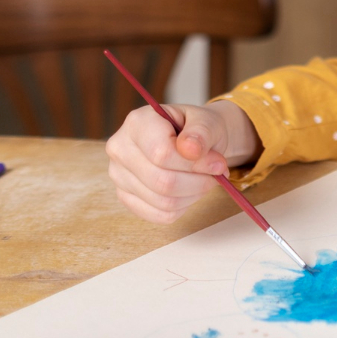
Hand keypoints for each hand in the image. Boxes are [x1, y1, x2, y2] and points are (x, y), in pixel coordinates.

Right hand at [105, 101, 259, 223]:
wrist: (192, 141)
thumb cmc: (197, 130)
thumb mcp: (207, 122)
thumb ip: (201, 132)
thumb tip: (190, 149)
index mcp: (137, 122)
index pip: (161, 154)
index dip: (195, 164)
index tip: (218, 162)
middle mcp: (120, 148)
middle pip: (162, 181)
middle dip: (198, 181)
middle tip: (216, 173)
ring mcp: (118, 175)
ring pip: (163, 201)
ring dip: (194, 194)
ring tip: (204, 179)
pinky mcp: (125, 197)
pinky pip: (160, 215)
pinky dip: (183, 206)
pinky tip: (189, 189)